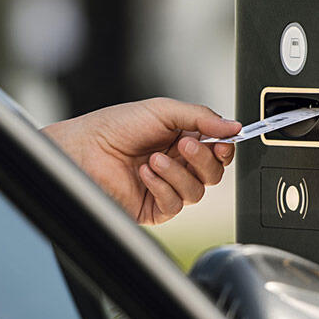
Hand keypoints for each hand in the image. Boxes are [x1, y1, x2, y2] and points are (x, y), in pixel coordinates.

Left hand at [41, 98, 240, 224]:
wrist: (85, 149)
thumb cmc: (115, 127)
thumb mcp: (163, 111)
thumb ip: (202, 117)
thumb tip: (234, 126)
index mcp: (183, 140)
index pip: (218, 150)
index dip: (224, 148)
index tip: (222, 141)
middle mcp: (178, 165)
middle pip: (214, 173)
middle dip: (204, 160)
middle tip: (186, 146)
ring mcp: (166, 187)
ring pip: (197, 191)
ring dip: (178, 173)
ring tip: (154, 159)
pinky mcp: (154, 208)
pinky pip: (175, 204)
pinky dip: (162, 187)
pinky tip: (145, 174)